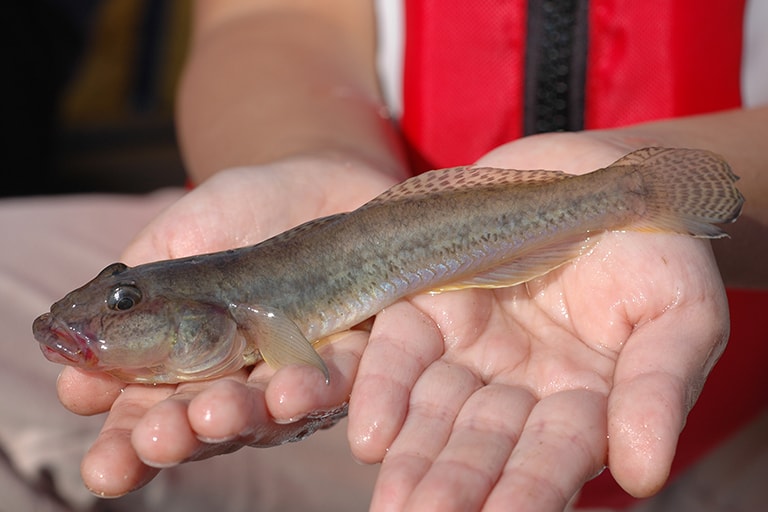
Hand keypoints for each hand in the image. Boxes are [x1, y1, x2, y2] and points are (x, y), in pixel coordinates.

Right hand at [56, 155, 398, 496]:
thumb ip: (132, 291)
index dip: (128, 445)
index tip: (105, 466)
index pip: (153, 416)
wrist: (319, 178)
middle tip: (158, 438)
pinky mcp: (355, 355)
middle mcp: (243, 380)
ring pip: (272, 413)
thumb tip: (67, 351)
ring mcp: (298, 372)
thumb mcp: (178, 238)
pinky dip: (314, 391)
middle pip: (209, 426)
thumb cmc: (242, 211)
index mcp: (190, 364)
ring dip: (241, 419)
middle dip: (181, 436)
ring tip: (214, 414)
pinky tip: (288, 390)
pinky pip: (341, 381)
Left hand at [346, 133, 731, 510]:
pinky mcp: (426, 305)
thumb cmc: (654, 247)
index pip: (553, 457)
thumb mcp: (680, 313)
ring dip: (411, 455)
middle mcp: (516, 386)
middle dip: (453, 484)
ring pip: (433, 411)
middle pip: (480, 445)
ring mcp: (467, 346)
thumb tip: (645, 474)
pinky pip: (397, 350)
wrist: (598, 172)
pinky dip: (382, 388)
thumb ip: (660, 389)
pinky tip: (369, 434)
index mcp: (582, 400)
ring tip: (391, 501)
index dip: (528, 490)